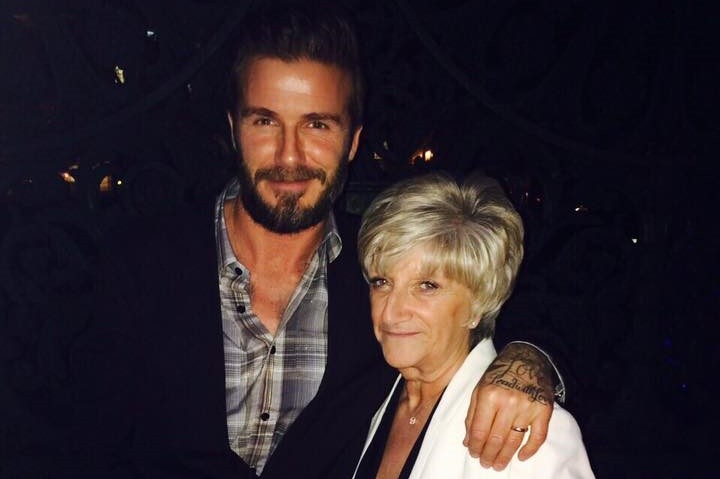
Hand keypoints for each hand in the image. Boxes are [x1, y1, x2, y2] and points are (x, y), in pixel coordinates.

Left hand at [463, 342, 554, 469]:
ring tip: (498, 465)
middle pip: (497, 439)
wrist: (527, 358)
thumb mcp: (479, 389)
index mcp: (489, 396)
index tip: (473, 454)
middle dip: (489, 455)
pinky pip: (538, 436)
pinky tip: (521, 457)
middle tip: (485, 464)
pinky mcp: (544, 411)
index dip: (476, 446)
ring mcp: (528, 408)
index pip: (480, 430)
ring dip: (505, 457)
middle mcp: (508, 403)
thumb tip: (468, 441)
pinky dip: (530, 450)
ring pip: (515, 440)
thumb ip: (472, 415)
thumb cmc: (499, 373)